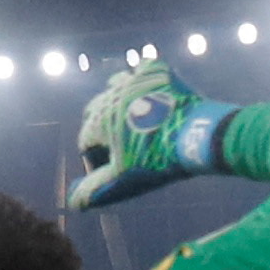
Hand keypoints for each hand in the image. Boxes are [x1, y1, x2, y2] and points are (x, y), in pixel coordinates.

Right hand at [70, 64, 236, 209]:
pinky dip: (143, 78)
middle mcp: (109, 95)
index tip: (116, 170)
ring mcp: (133, 80)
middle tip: (124, 147)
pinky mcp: (156, 70)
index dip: (98, 161)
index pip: (86, 142)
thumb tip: (72, 201)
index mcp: (97, 122)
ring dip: (119, 102)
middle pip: (95, 112)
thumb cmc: (157, 160)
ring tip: (135, 119)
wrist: (197, 134)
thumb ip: (95, 190)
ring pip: (115, 86)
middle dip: (103, 130)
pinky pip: (142, 68)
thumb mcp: (124, 180)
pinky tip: (153, 92)